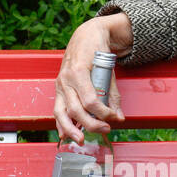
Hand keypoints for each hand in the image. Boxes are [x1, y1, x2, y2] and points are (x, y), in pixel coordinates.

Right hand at [53, 13, 132, 143]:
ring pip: (61, 113)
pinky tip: (65, 134)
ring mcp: (60, 85)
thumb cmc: (97, 49)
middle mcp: (65, 79)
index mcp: (78, 72)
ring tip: (81, 140)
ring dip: (71, 129)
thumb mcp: (109, 69)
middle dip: (91, 124)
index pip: (90, 101)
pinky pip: (57, 109)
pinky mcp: (58, 89)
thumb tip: (119, 116)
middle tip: (105, 129)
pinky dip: (61, 123)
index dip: (104, 113)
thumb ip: (113, 94)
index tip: (114, 117)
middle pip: (75, 110)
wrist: (84, 36)